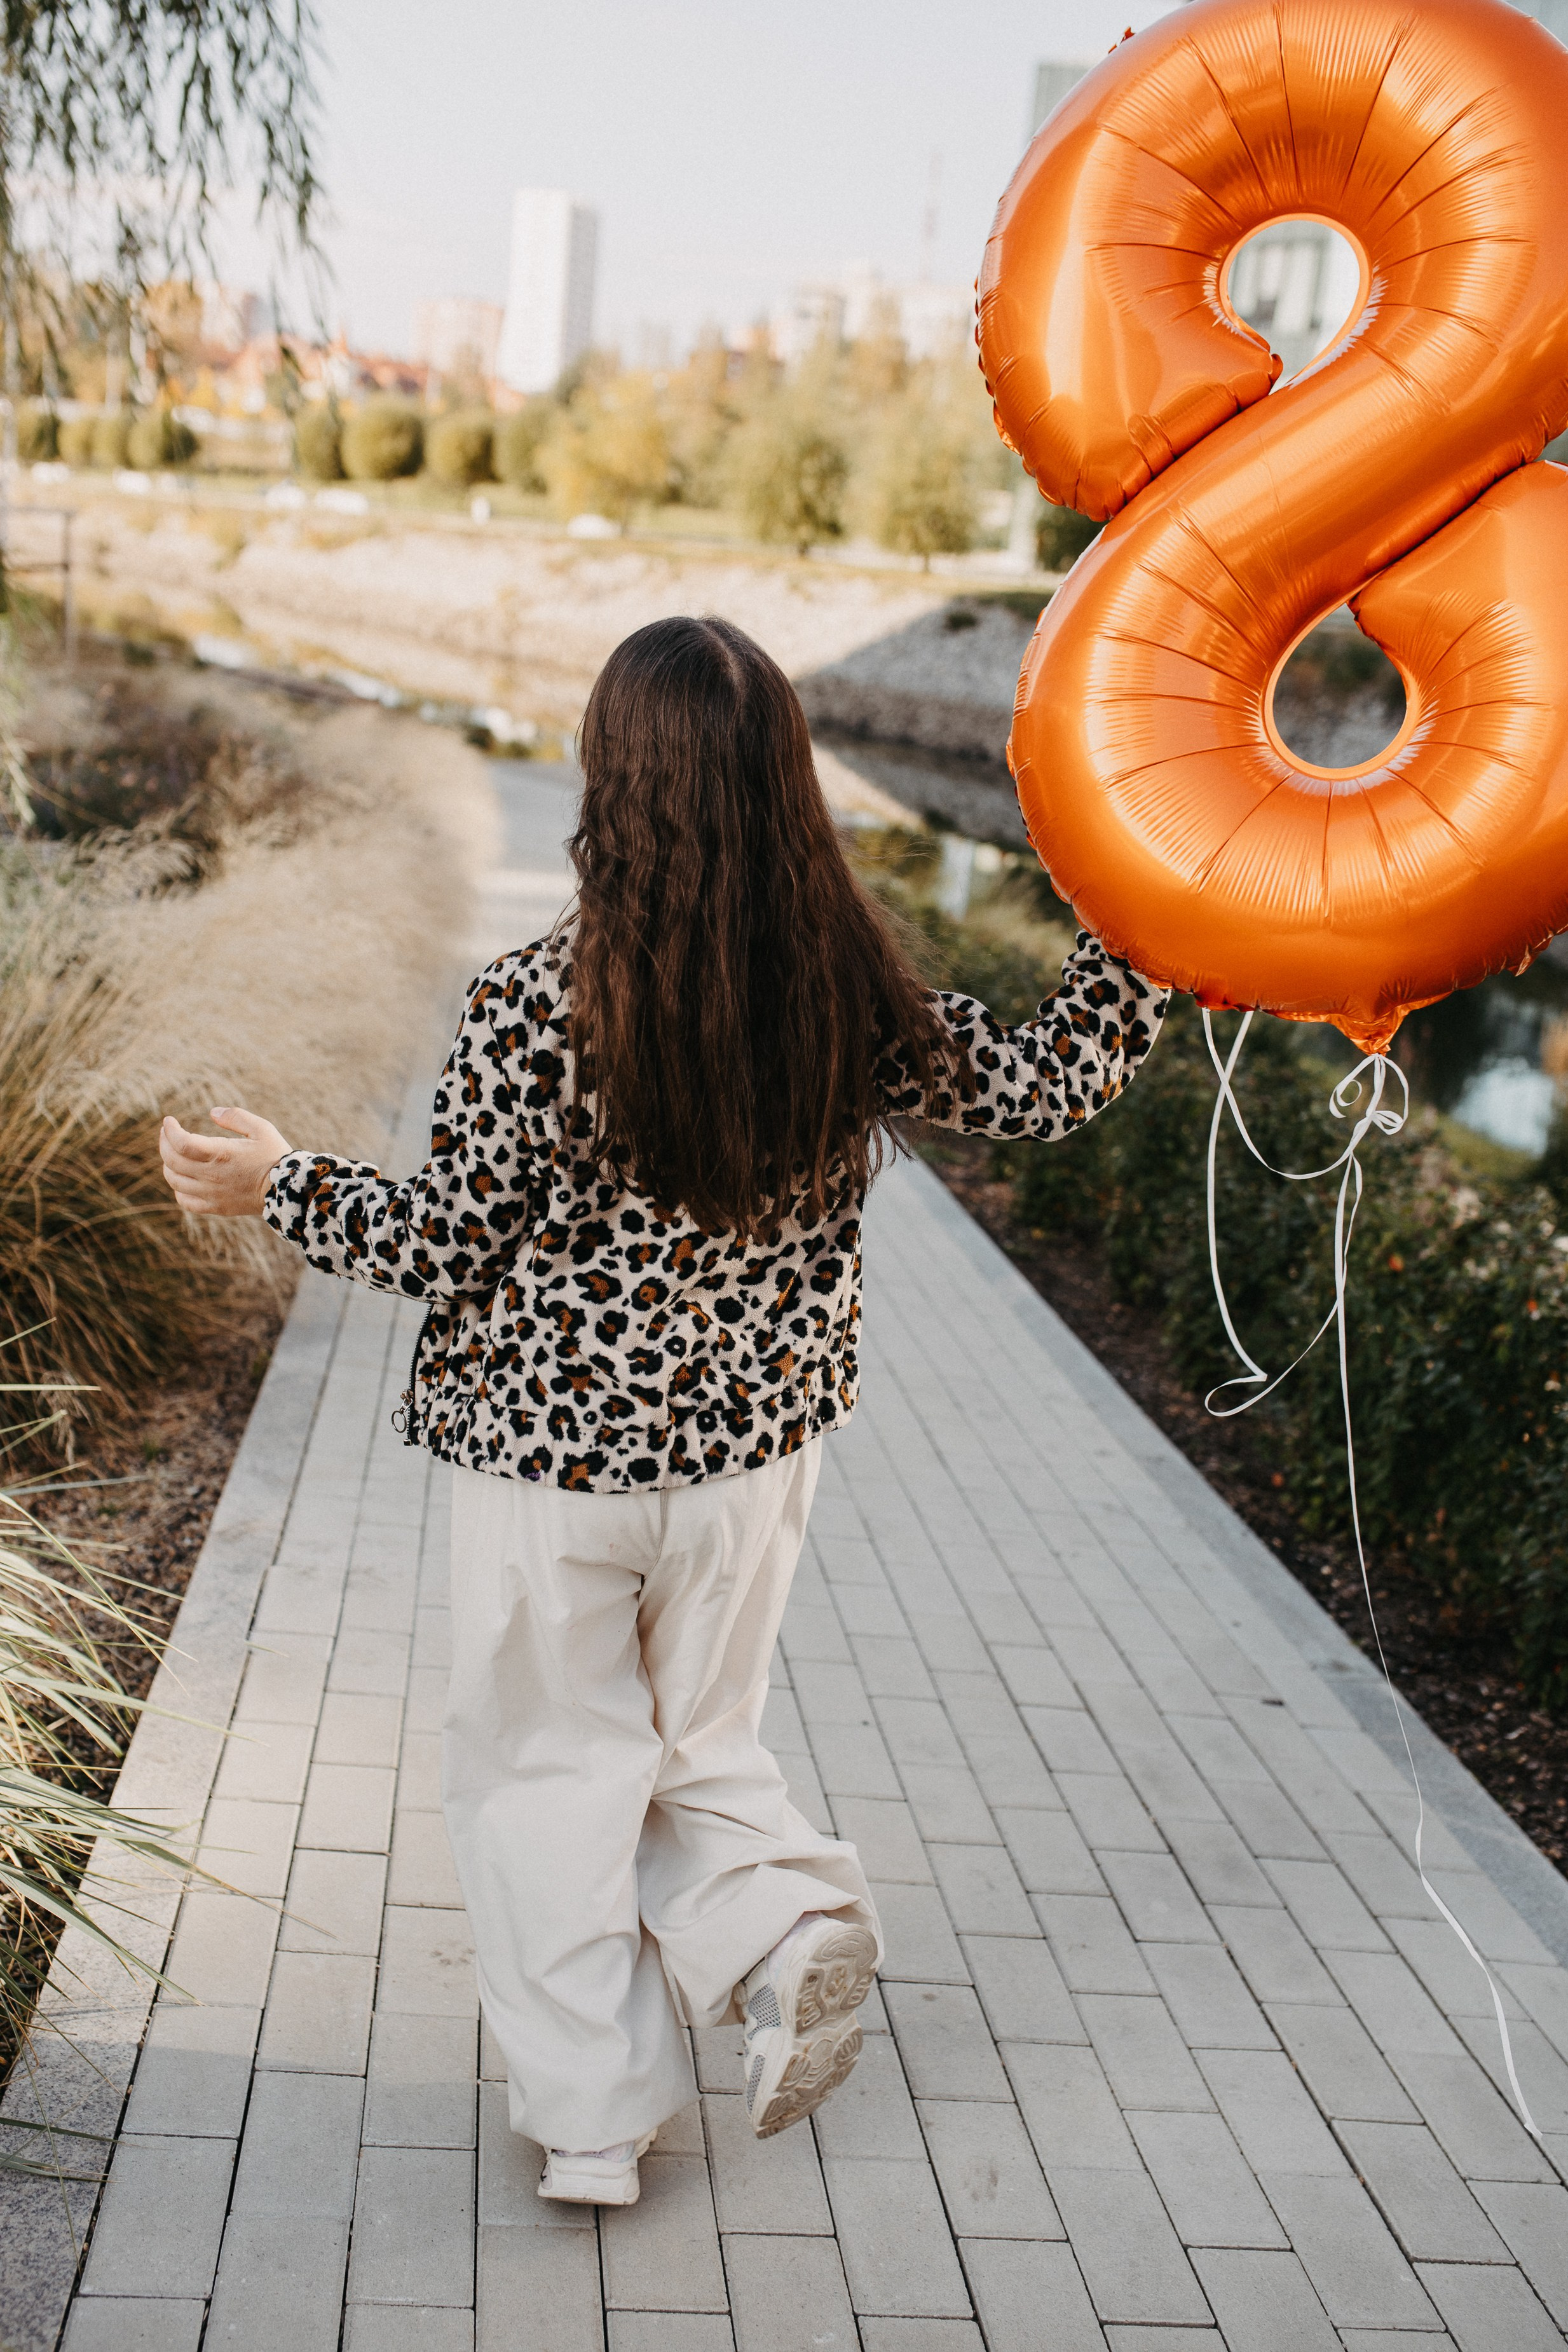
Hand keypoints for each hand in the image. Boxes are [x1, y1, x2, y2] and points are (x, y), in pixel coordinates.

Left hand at [160, 1107, 291, 1218]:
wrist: (288, 1190)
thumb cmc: (275, 1155)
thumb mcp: (261, 1128)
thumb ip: (235, 1117)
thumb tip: (212, 1112)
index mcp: (220, 1154)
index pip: (181, 1143)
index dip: (170, 1130)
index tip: (168, 1121)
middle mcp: (211, 1176)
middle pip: (172, 1161)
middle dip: (164, 1143)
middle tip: (166, 1133)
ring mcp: (211, 1194)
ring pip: (174, 1181)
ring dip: (168, 1165)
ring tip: (173, 1154)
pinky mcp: (216, 1207)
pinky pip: (185, 1201)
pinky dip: (178, 1189)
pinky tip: (183, 1180)